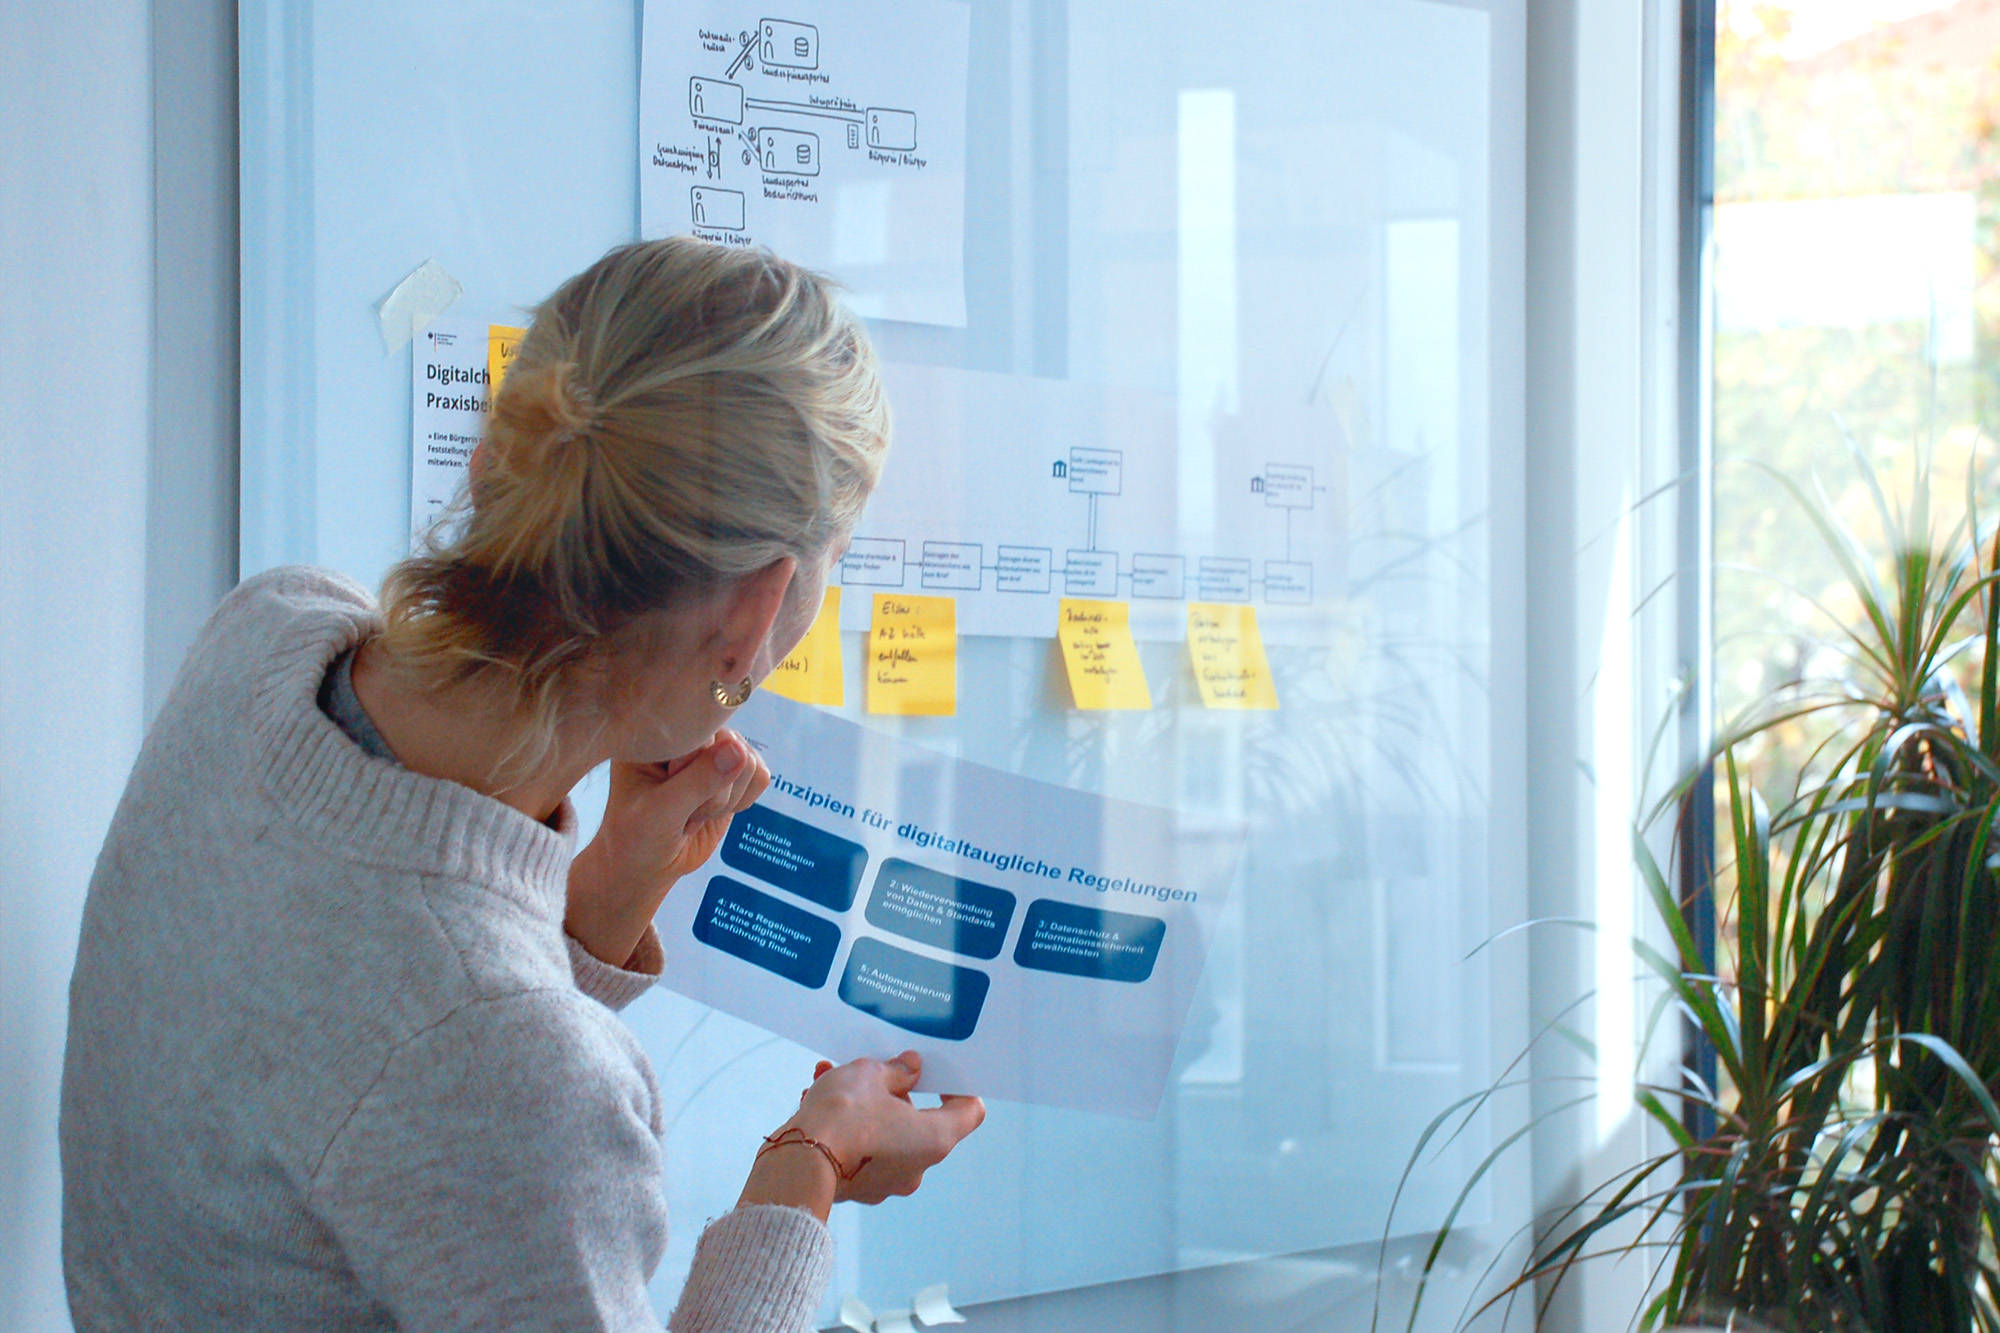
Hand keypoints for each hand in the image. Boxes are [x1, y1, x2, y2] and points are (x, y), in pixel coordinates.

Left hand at [566, 730, 768, 967]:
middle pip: (732, 744)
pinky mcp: (732, 773)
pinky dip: (742, 801)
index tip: (673, 795)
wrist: (645, 865)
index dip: (697, 766)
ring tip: (694, 813)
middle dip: (714, 790)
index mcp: (655, 736)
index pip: (700, 730)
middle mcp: (687, 737)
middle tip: (684, 811)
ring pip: (750, 762)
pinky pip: (760, 776)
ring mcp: (711, 753)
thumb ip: (698, 782)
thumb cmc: (637, 837)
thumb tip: (740, 751)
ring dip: (726, 799)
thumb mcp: (659, 812)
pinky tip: (714, 812)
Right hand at [737, 1052, 984, 1218]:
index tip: (939, 1073)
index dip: (958, 1087)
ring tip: (830, 1077)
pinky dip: (846, 1127)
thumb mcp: (871, 1075)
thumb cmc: (843, 1116)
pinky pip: (861, 1150)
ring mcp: (887, 1182)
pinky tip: (817, 1101)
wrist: (797, 1160)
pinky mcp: (858, 1188)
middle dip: (894, 1092)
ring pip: (884, 1133)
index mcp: (934, 1139)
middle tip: (872, 1070)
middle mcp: (916, 1168)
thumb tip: (910, 1067)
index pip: (969, 1112)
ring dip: (862, 1106)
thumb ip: (897, 1070)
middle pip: (919, 1121)